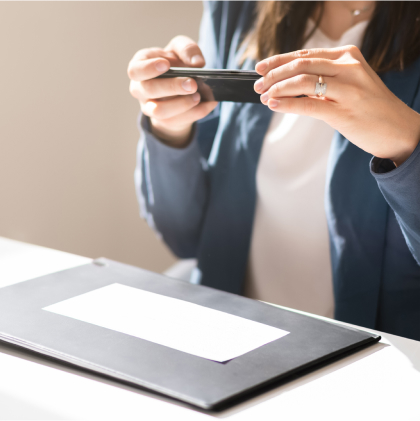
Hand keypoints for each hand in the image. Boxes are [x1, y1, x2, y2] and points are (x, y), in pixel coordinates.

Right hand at [128, 36, 217, 146]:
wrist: (177, 88)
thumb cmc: (174, 64)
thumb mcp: (179, 50)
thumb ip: (187, 49)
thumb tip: (198, 63)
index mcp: (139, 68)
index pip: (135, 70)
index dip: (148, 68)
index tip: (165, 65)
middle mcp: (140, 89)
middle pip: (150, 90)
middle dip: (172, 87)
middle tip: (192, 83)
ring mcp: (150, 108)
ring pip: (160, 111)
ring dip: (181, 104)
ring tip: (198, 96)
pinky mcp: (165, 121)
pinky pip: (178, 121)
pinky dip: (196, 113)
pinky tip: (209, 104)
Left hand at [254, 46, 419, 165]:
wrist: (398, 129)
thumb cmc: (370, 108)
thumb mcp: (349, 84)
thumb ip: (323, 80)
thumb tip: (288, 84)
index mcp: (348, 57)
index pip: (306, 53)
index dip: (279, 60)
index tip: (261, 68)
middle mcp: (348, 68)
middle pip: (301, 64)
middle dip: (274, 74)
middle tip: (258, 85)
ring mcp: (348, 89)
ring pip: (303, 81)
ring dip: (277, 88)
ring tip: (264, 96)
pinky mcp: (344, 111)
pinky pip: (309, 104)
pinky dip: (288, 104)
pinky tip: (274, 104)